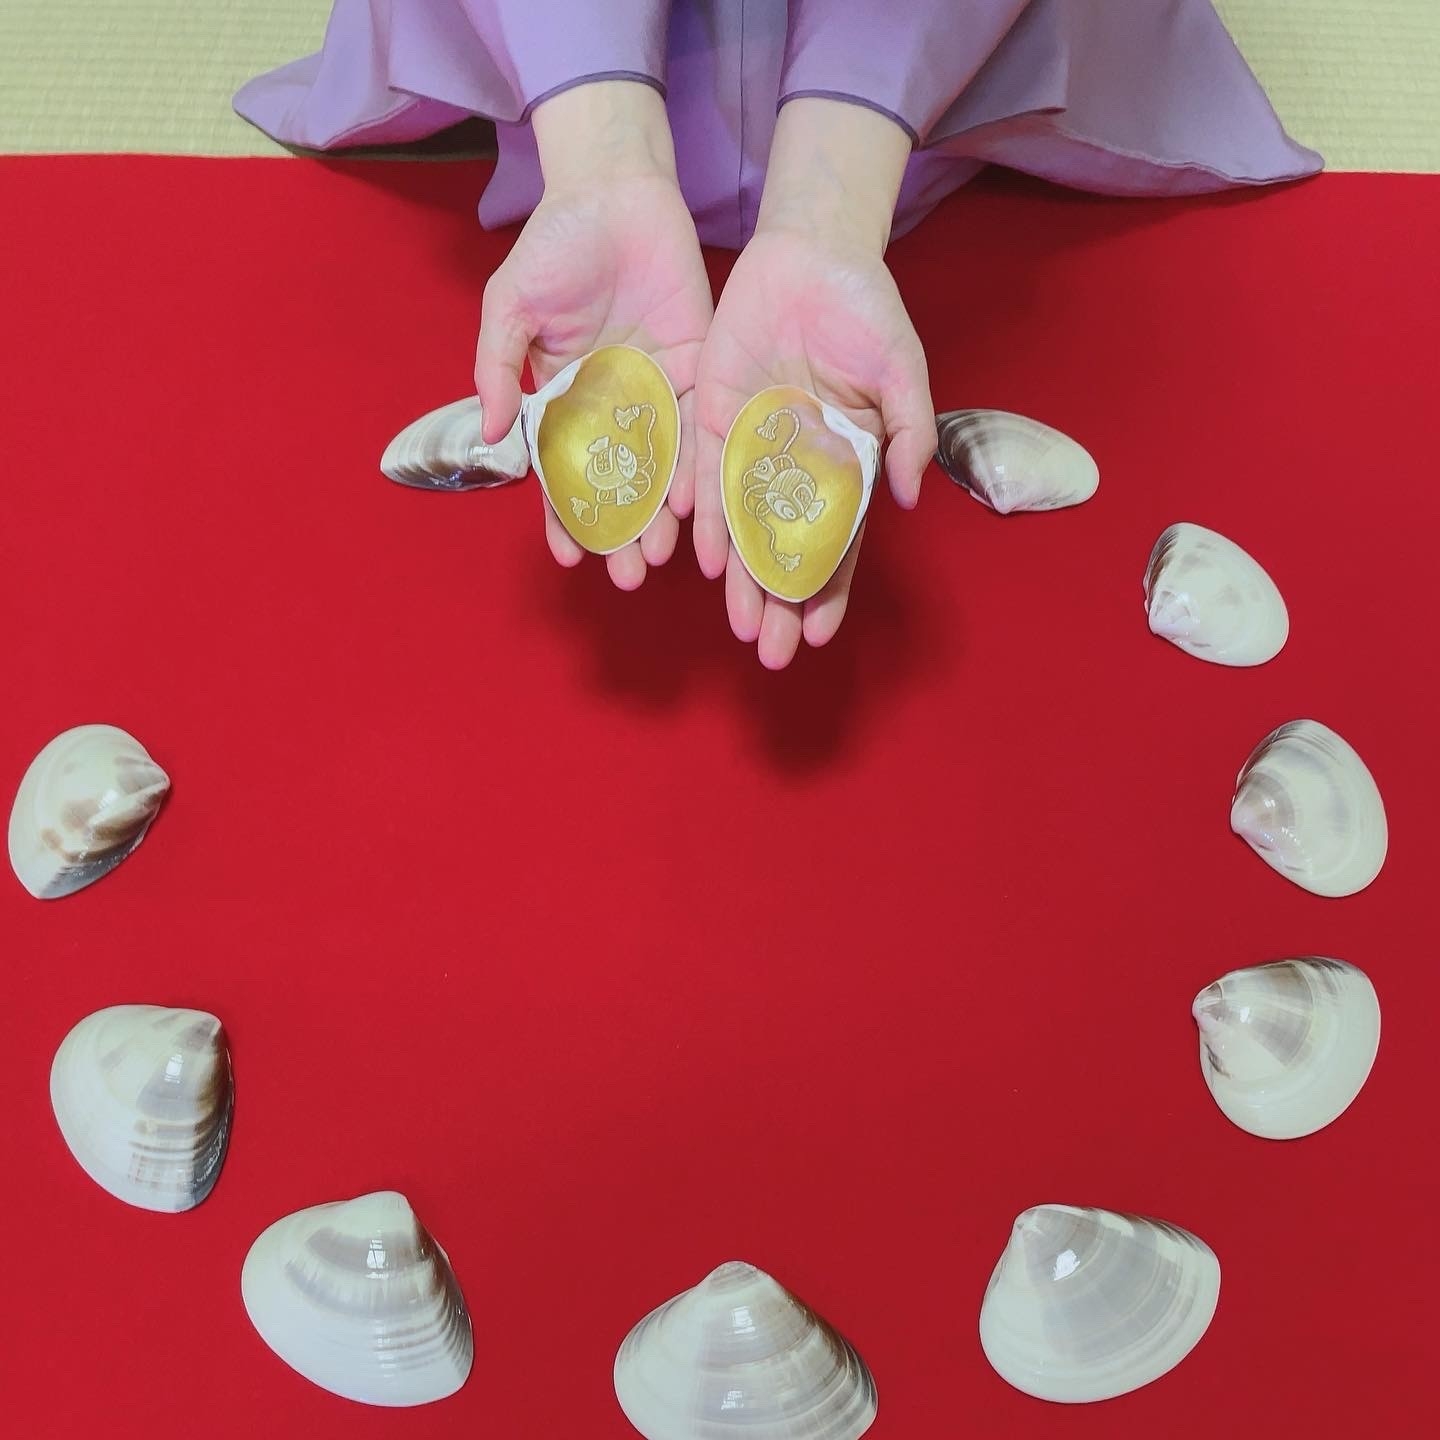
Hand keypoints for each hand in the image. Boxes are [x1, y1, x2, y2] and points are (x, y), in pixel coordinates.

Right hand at [475, 83, 712, 589]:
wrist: (615, 190)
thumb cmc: (556, 243)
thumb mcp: (511, 306)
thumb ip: (497, 367)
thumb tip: (487, 432)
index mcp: (567, 398)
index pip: (565, 470)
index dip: (566, 515)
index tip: (570, 556)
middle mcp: (615, 405)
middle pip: (619, 482)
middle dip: (623, 531)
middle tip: (628, 577)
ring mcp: (659, 390)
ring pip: (662, 467)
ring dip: (661, 515)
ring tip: (661, 559)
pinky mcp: (698, 368)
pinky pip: (699, 427)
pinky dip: (696, 467)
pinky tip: (694, 508)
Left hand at [693, 100, 935, 666]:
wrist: (812, 253)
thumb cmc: (867, 308)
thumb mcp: (901, 369)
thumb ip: (907, 433)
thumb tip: (908, 499)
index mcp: (845, 462)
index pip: (837, 539)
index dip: (830, 587)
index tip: (818, 633)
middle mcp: (796, 465)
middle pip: (785, 546)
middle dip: (778, 600)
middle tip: (769, 652)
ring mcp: (752, 444)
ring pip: (743, 524)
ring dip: (741, 576)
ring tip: (740, 624)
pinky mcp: (714, 415)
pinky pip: (705, 476)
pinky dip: (705, 516)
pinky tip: (704, 559)